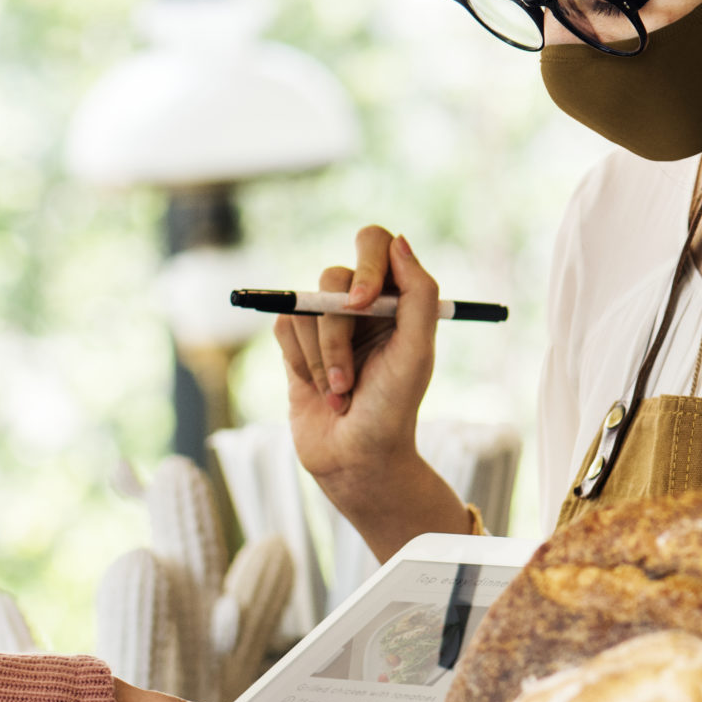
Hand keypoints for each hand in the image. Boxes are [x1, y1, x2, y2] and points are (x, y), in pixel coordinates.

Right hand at [272, 226, 468, 559]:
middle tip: (348, 378)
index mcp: (395, 298)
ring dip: (321, 359)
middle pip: (332, 279)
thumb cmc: (392, 409)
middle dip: (337, 334)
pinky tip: (317, 389)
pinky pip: (283, 327)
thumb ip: (417, 294)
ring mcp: (325, 323)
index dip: (366, 266)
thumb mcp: (416, 353)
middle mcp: (360, 304)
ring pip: (304, 308)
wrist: (355, 460)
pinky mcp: (295, 345)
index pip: (375, 244)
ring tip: (339, 393)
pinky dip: (300, 362)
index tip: (364, 304)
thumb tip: (398, 242)